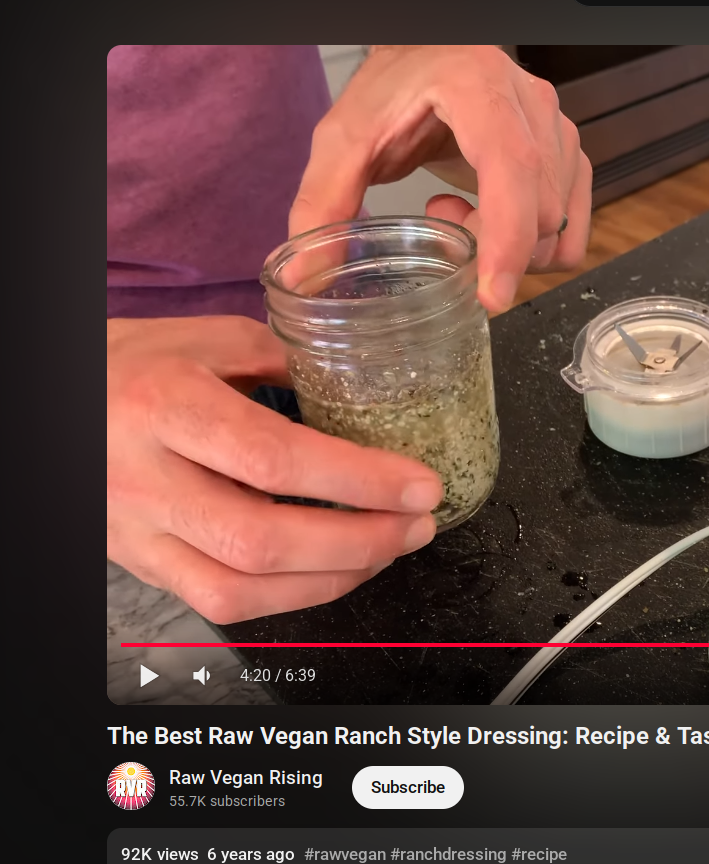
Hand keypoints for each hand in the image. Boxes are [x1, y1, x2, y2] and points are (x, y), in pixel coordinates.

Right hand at [107, 317, 444, 623]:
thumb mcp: (212, 340)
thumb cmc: (137, 363)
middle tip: (417, 524)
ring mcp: (137, 531)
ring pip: (238, 588)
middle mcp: (145, 477)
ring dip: (331, 579)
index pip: (272, 457)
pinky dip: (290, 595)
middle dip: (358, 542)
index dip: (357, 480)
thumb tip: (371, 397)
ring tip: (388, 549)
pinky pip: (220, 601)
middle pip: (260, 539)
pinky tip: (335, 569)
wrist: (56, 400)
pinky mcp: (142, 564)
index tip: (420, 485)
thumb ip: (291, 366)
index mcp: (165, 405)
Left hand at [289, 46, 591, 312]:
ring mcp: (559, 130)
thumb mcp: (345, 137)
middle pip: (536, 211)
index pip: (512, 168)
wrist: (431, 53)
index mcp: (480, 90)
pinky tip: (492, 213)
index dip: (507, 237)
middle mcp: (533, 107)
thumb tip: (304, 274)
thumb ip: (322, 201)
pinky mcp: (569, 154)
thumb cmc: (394, 87)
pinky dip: (534, 244)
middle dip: (490, 244)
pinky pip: (571, 226)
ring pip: (555, 225)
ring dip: (508, 243)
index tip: (490, 294)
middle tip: (440, 218)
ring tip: (461, 211)